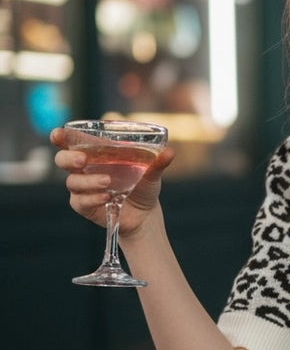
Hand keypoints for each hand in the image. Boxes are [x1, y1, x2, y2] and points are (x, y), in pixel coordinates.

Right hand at [50, 127, 174, 235]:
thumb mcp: (152, 173)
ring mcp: (82, 188)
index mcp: (95, 154)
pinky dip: (91, 198)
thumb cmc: (143, 186)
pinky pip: (79, 201)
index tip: (59, 134)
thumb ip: (158, 162)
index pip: (71, 141)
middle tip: (83, 160)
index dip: (61, 137)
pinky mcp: (84, 206)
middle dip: (69, 158)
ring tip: (107, 183)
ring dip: (88, 181)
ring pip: (72, 182)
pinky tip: (106, 198)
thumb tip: (170, 152)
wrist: (145, 215)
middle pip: (62, 159)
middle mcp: (84, 169)